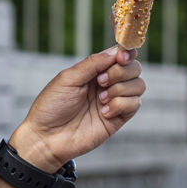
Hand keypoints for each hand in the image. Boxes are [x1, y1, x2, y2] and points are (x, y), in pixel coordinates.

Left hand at [9, 46, 144, 169]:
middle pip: (134, 68)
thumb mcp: (69, 78)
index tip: (121, 57)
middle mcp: (107, 84)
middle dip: (121, 72)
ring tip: (100, 99)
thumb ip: (93, 63)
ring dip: (120, 89)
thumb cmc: (52, 106)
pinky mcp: (118, 118)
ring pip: (139, 85)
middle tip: (101, 81)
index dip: (126, 53)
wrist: (47, 136)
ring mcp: (114, 101)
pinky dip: (120, 105)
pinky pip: (135, 104)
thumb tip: (116, 51)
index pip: (120, 55)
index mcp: (94, 71)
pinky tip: (104, 112)